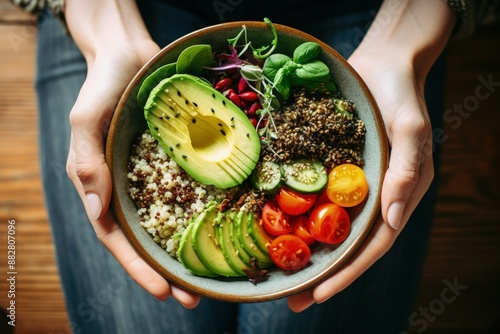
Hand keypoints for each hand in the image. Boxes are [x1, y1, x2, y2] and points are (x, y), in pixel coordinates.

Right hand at [65, 39, 200, 307]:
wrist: (130, 54)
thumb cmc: (102, 86)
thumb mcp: (85, 120)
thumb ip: (87, 162)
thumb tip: (99, 211)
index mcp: (104, 187)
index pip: (118, 239)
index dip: (140, 268)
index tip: (166, 292)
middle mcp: (130, 189)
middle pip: (148, 240)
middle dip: (170, 271)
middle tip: (198, 298)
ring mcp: (156, 176)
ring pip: (174, 221)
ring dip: (192, 248)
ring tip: (218, 275)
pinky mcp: (178, 161)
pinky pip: (193, 189)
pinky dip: (206, 210)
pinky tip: (229, 224)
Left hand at [287, 0, 454, 311]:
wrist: (382, 63)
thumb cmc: (401, 94)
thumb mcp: (411, 129)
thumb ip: (406, 172)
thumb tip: (390, 219)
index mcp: (395, 196)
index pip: (371, 246)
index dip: (346, 273)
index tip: (318, 294)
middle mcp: (370, 197)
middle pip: (345, 244)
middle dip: (320, 274)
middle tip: (290, 300)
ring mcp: (348, 184)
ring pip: (325, 226)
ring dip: (303, 251)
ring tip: (275, 274)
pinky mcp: (329, 167)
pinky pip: (311, 195)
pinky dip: (294, 215)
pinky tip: (271, 226)